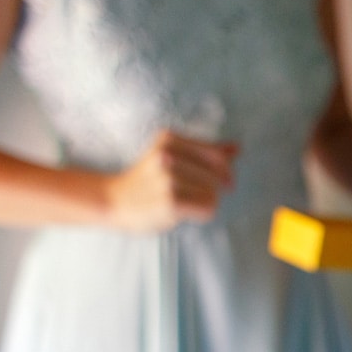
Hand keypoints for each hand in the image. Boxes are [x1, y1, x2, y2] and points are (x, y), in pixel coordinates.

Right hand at [105, 129, 238, 232]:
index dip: (226, 170)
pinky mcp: (170, 200)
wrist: (114, 201)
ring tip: (184, 202)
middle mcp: (168, 154)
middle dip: (213, 188)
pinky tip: (184, 212)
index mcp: (168, 139)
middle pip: (218, 175)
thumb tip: (237, 148)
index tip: (224, 182)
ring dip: (205, 202)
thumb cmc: (147, 181)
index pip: (216, 154)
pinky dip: (201, 213)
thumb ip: (204, 152)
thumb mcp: (170, 156)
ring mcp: (168, 178)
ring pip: (214, 193)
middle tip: (192, 194)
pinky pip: (207, 208)